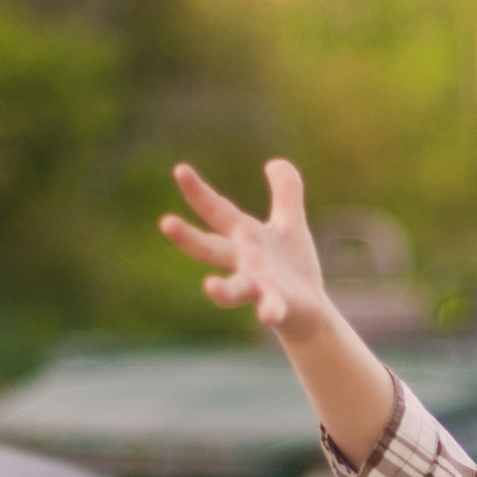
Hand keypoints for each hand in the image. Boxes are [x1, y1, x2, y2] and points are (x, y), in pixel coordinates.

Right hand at [159, 159, 333, 338]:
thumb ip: (285, 192)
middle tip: (166, 223)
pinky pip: (271, 308)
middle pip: (210, 249)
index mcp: (244, 238)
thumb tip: (276, 162)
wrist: (310, 310)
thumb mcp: (290, 223)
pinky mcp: (278, 306)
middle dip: (188, 238)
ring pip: (234, 288)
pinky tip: (268, 314)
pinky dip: (269, 310)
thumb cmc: (292, 267)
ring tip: (210, 288)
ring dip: (222, 290)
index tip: (180, 170)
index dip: (199, 192)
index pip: (217, 211)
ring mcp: (258, 286)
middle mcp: (244, 262)